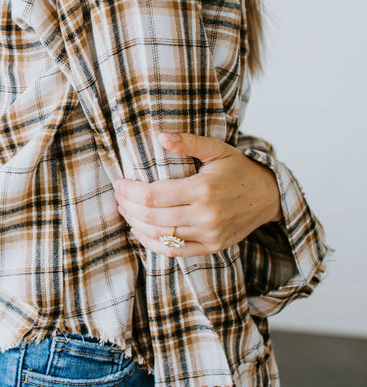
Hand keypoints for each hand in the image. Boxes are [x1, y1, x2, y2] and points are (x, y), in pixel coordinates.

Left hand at [113, 131, 281, 257]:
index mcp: (204, 189)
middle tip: (118, 195)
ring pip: (160, 235)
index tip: (119, 182)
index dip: (130, 191)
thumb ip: (188, 142)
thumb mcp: (217, 148)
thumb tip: (161, 136)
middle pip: (152, 217)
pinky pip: (174, 250)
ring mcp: (209, 235)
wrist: (268, 196)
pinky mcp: (212, 247)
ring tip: (125, 210)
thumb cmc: (238, 169)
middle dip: (127, 206)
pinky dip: (152, 243)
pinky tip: (139, 231)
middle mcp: (206, 216)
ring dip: (136, 223)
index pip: (153, 195)